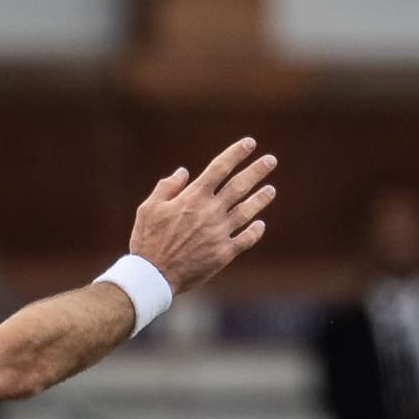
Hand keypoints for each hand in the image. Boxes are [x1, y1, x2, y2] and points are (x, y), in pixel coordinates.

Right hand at [125, 137, 277, 294]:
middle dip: (257, 171)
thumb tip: (184, 172)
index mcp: (193, 197)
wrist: (153, 275)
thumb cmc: (148, 239)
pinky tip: (260, 224)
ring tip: (271, 190)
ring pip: (247, 211)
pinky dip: (255, 231)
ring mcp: (220, 233)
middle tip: (271, 160)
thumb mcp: (149, 208)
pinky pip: (245, 239)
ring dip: (261, 199)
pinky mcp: (224, 253)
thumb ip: (167, 187)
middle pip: (240, 186)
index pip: (220, 168)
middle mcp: (210, 212)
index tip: (249, 143)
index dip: (236, 154)